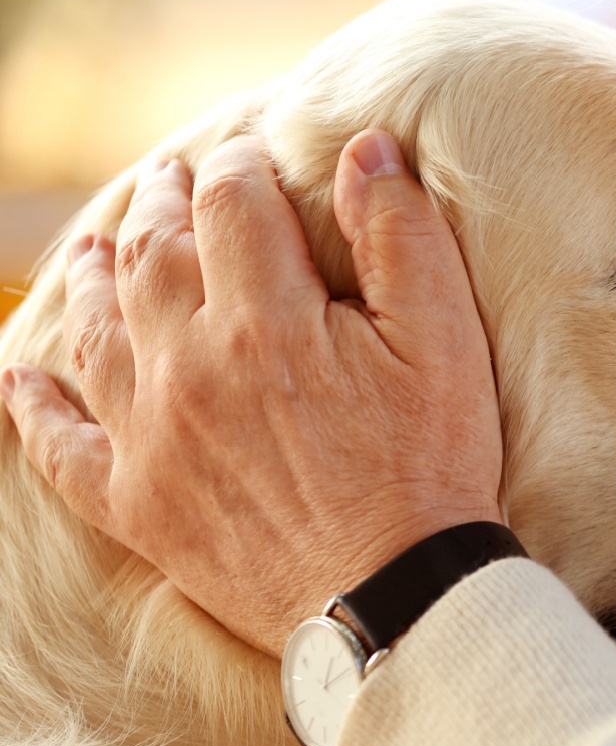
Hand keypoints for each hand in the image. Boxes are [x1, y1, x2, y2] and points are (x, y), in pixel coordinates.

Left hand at [0, 130, 502, 654]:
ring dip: (92, 278)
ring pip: (98, 332)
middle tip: (168, 178)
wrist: (394, 598)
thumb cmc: (432, 465)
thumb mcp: (444, 340)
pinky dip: (35, 410)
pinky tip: (20, 380)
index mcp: (266, 319)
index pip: (232, 204)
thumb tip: (364, 148)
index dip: (240, 167)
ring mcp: (152, 439)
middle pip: (153, 255)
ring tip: (95, 247)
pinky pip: (63, 447)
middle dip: (162, 205)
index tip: (249, 157)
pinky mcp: (138, 506)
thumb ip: (401, 236)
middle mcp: (189, 367)